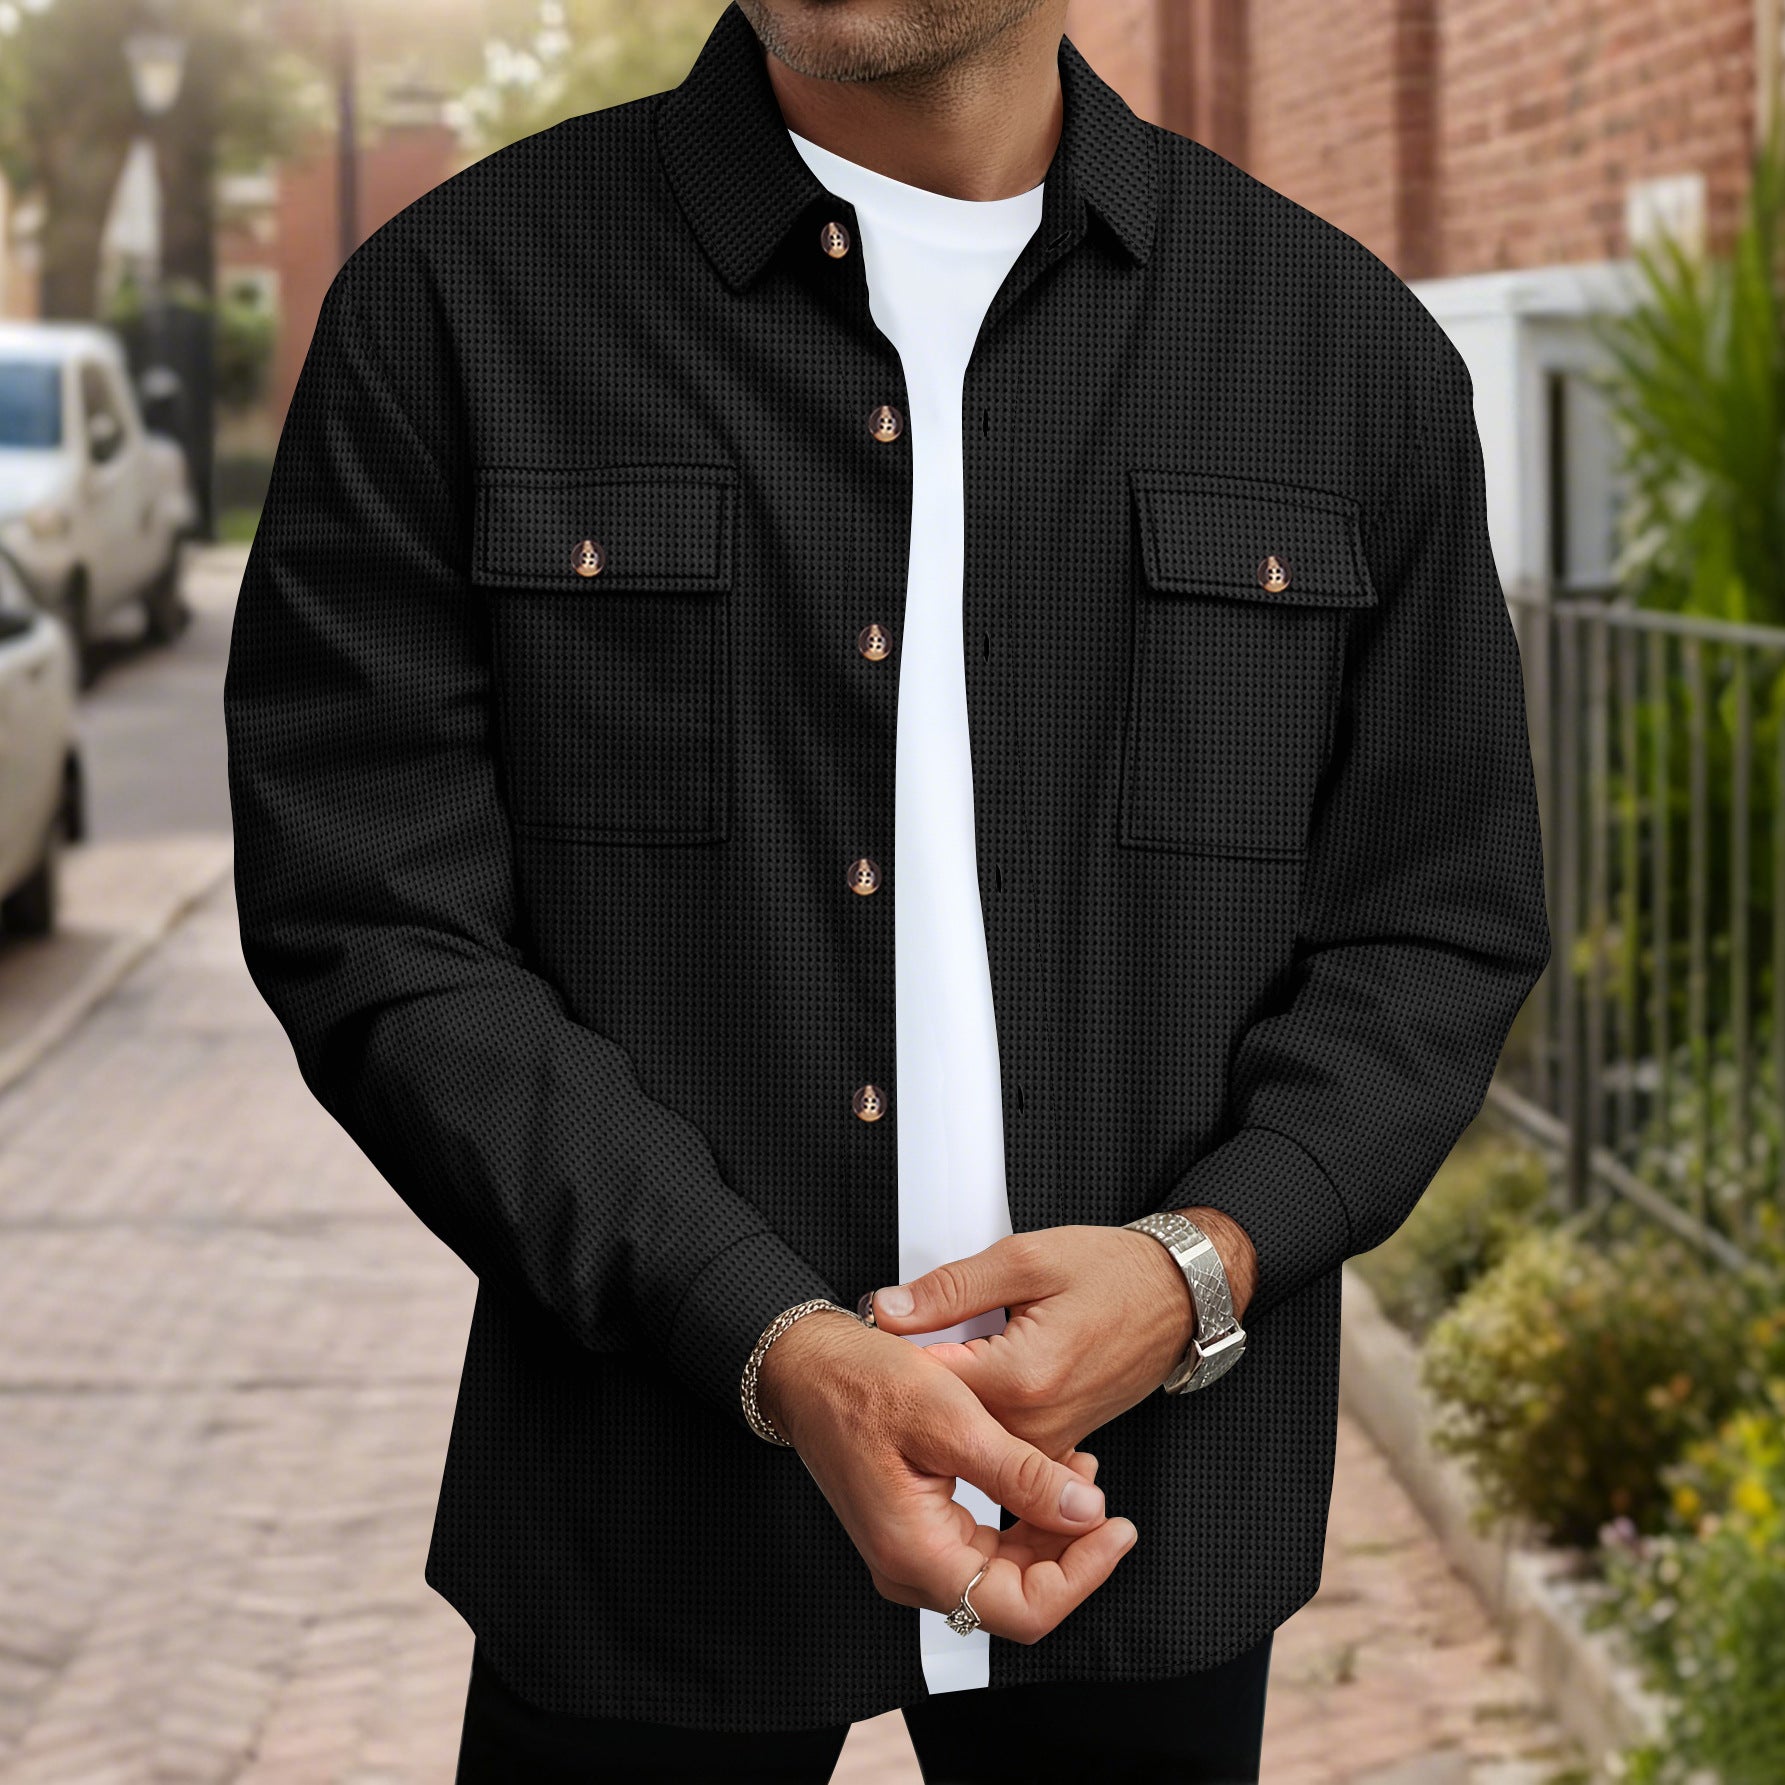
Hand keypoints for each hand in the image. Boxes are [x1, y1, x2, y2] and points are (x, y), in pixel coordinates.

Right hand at [756, 1309, 1138, 1642]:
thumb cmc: (866, 1383)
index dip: (1082, 1576)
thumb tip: (1086, 1512)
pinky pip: (982, 1548)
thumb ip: (1021, 1473)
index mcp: (916, 1553)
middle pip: (1015, 1597)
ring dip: (1049, 1534)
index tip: (1118, 1528)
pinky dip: (1021, 1519)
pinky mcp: (916, 1532)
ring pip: (1003, 1574)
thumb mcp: (952, 1417)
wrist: (808, 1368)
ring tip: (1080, 1472)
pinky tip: (1043, 1475)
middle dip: (1070, 1552)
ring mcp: (911, 1555)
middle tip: (1107, 1499)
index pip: (1021, 1609)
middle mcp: (910, 1569)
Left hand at [863, 1211, 1255, 1459]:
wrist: (1177, 1300)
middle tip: (893, 1341)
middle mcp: (1035, 1423)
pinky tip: (973, 1377)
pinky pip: (998, 1439)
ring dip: (945, 1398)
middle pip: (942, 1414)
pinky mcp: (1056, 1445)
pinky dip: (977, 1411)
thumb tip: (888, 1309)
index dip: (892, 1353)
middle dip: (914, 1380)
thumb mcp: (1027, 1258)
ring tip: (935, 1358)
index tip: (874, 1332)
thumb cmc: (1113, 1273)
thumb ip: (951, 1288)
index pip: (925, 1380)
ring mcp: (1048, 1442)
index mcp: (1023, 1375)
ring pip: (967, 1432)